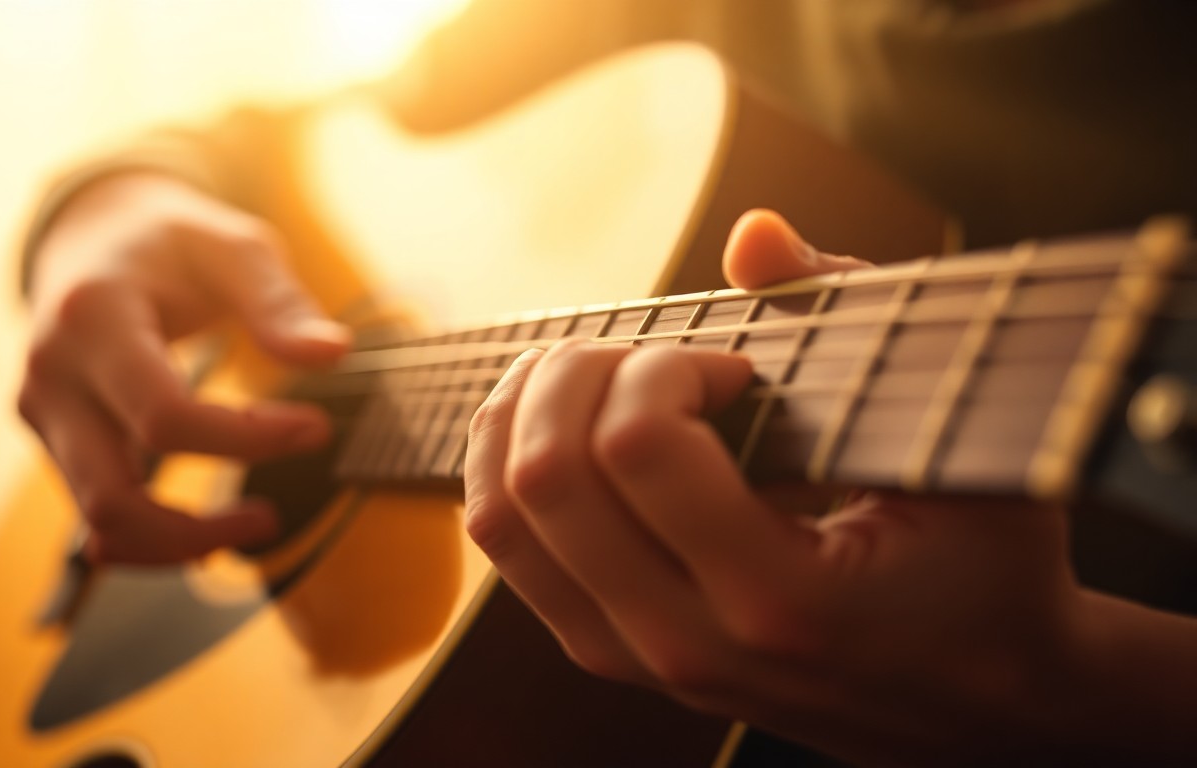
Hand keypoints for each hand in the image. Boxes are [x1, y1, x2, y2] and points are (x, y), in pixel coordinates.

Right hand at [19, 172, 349, 563]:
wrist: (94, 234)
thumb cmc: (173, 241)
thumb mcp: (232, 247)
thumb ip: (279, 302)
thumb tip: (331, 353)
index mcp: (93, 318)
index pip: (164, 417)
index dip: (247, 440)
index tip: (315, 427)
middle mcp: (51, 376)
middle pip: (112, 499)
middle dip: (197, 530)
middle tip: (272, 516)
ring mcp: (44, 414)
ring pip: (100, 523)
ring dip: (177, 544)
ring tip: (253, 522)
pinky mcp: (56, 440)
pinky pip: (99, 510)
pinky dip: (154, 533)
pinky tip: (208, 524)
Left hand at [464, 210, 1088, 763]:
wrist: (977, 709)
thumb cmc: (983, 572)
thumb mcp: (961, 446)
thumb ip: (859, 326)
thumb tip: (753, 233)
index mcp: (781, 600)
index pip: (638, 447)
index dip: (668, 367)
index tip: (732, 369)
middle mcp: (686, 643)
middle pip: (546, 477)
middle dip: (576, 374)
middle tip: (649, 357)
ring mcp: (634, 658)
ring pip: (502, 516)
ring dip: (524, 413)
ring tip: (590, 372)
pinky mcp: (608, 653)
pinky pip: (509, 547)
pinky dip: (509, 463)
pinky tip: (560, 419)